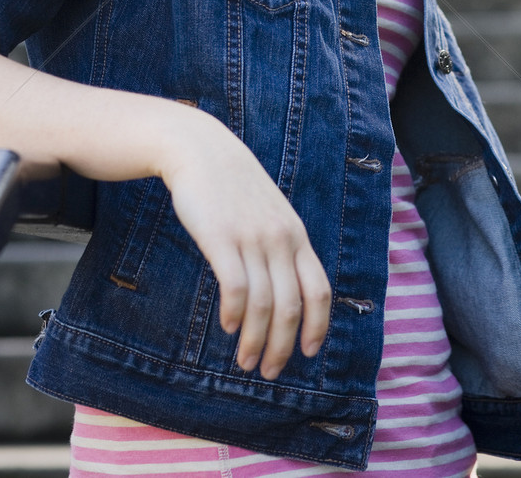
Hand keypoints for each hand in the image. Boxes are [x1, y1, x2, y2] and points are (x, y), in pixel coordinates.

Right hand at [156, 107, 331, 380]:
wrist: (201, 149)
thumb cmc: (233, 186)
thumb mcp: (269, 213)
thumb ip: (280, 246)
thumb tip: (284, 290)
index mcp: (295, 235)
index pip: (319, 290)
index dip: (318, 326)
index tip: (309, 353)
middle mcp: (279, 239)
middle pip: (291, 307)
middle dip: (282, 347)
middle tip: (267, 370)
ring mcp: (251, 238)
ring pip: (263, 304)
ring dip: (255, 340)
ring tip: (244, 360)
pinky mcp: (221, 238)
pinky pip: (235, 287)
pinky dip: (234, 314)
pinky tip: (227, 327)